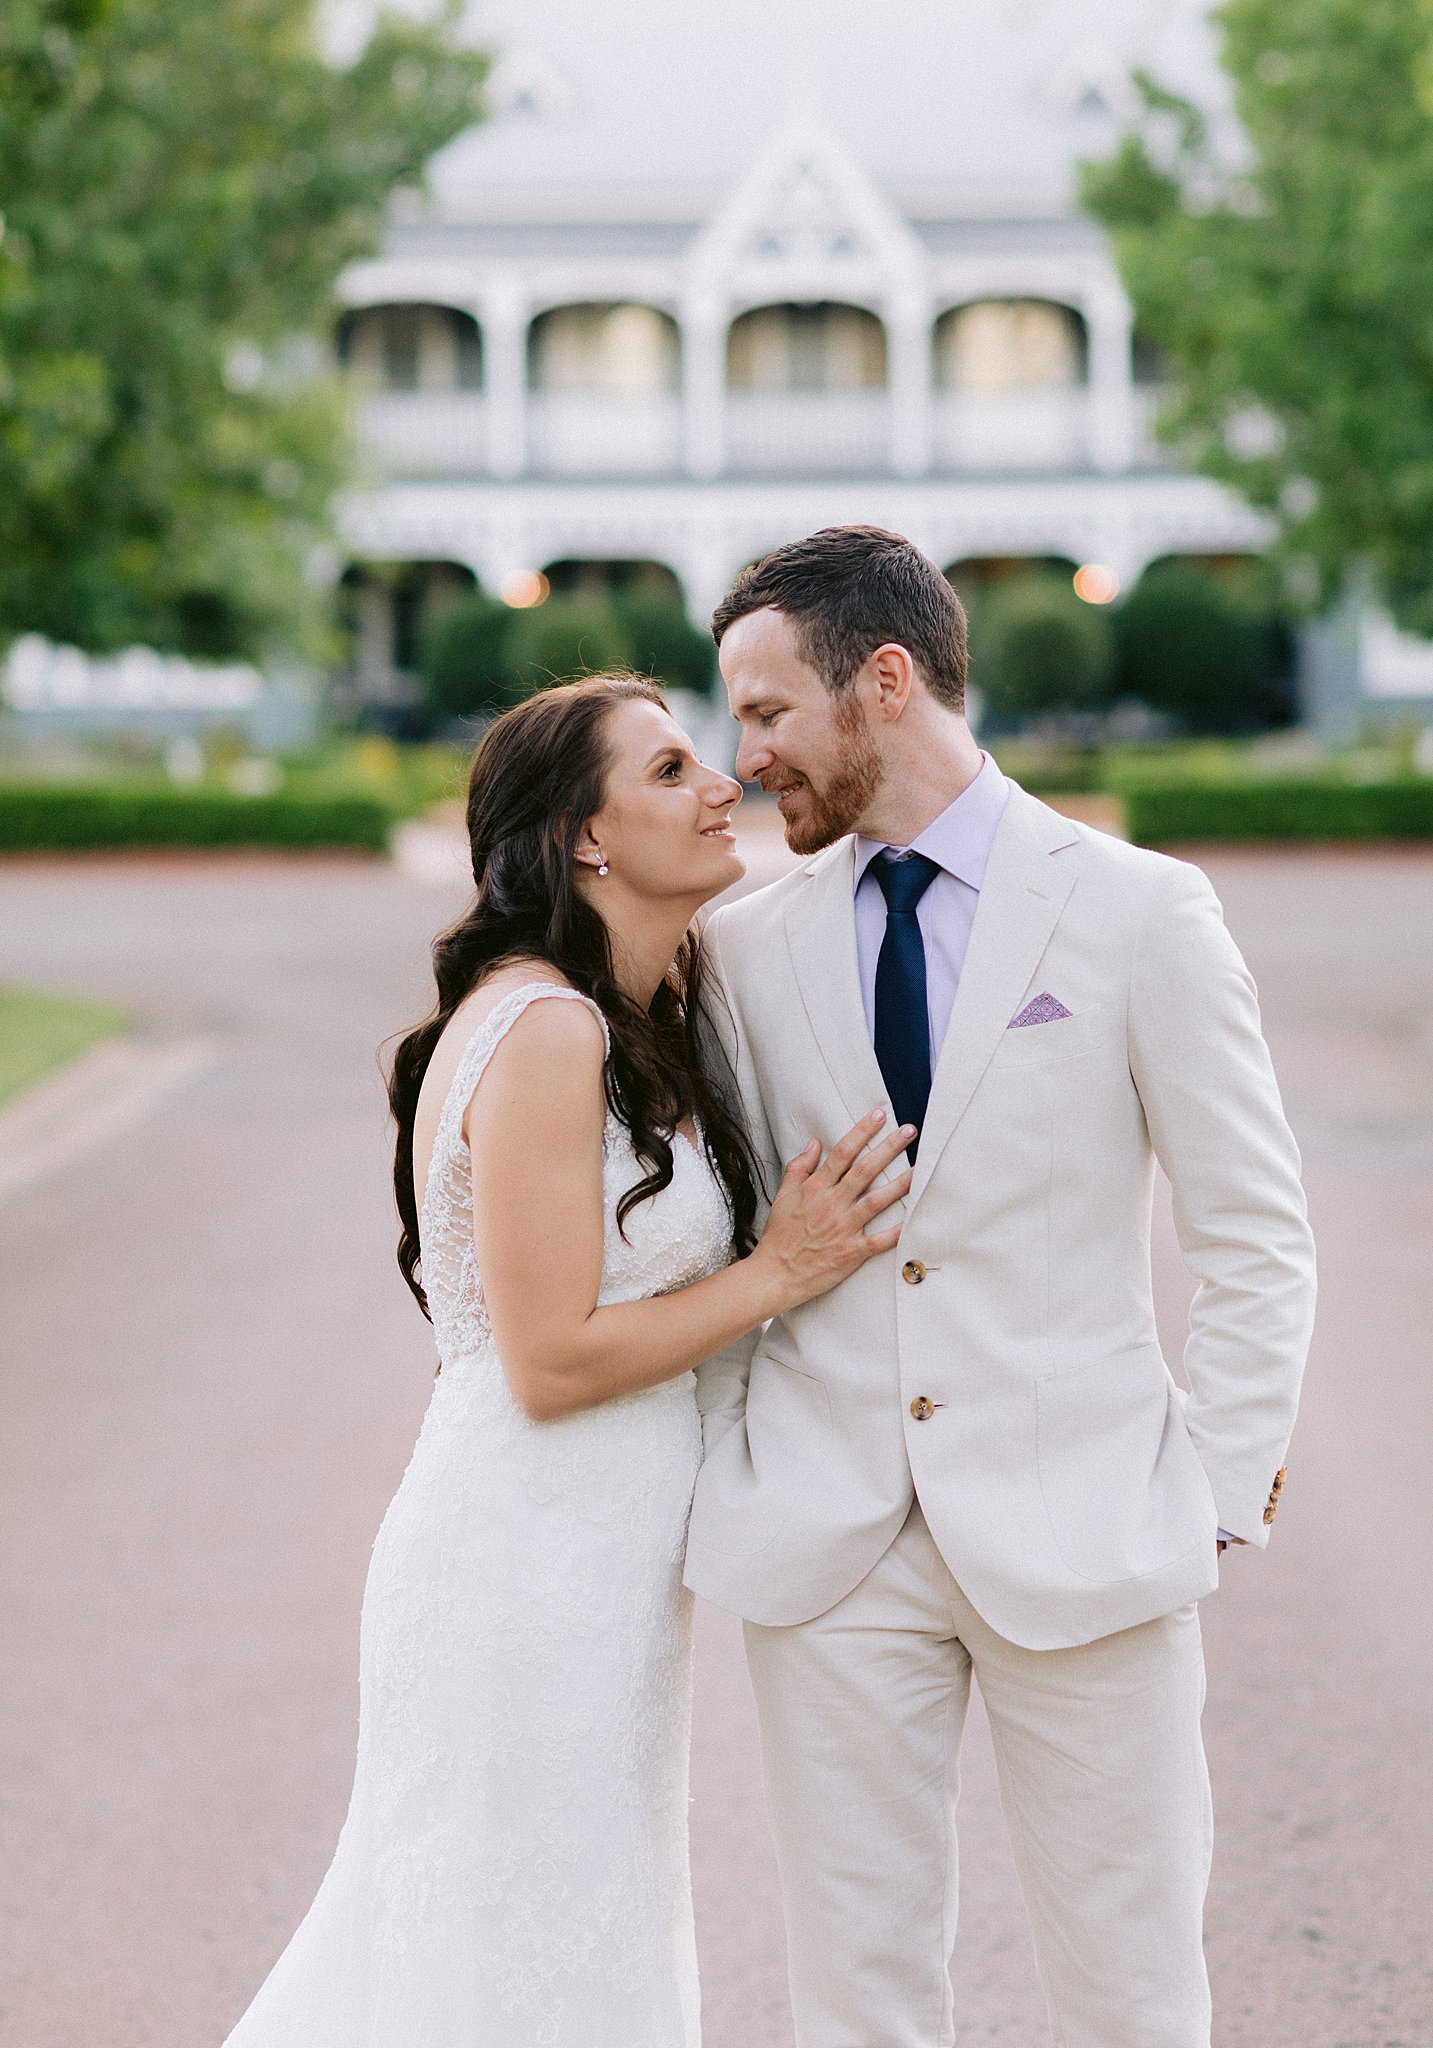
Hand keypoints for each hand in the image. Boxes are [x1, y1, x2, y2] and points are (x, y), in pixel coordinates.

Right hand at [751, 1111, 914, 1312]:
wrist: (775, 1273)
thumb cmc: (779, 1235)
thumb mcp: (783, 1195)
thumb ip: (799, 1167)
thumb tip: (814, 1143)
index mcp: (816, 1188)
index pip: (842, 1153)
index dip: (862, 1131)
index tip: (879, 1116)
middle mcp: (832, 1204)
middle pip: (865, 1170)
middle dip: (889, 1148)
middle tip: (909, 1131)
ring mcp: (843, 1228)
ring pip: (877, 1200)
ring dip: (900, 1184)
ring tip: (920, 1169)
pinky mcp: (851, 1251)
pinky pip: (879, 1240)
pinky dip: (897, 1232)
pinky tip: (914, 1221)